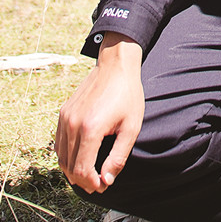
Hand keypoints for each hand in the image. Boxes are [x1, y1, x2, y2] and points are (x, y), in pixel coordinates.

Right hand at [55, 35, 143, 193]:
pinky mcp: (63, 112)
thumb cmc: (127, 94)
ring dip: (73, 170)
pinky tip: (80, 157)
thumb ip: (118, 157)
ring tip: (90, 173)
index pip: (82, 170)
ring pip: (61, 157)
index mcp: (90, 129)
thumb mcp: (131, 127)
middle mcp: (73, 124)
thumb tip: (106, 180)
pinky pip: (59, 143)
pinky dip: (66, 155)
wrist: (116, 65)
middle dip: (83, 180)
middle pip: (69, 167)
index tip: (103, 185)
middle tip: (98, 182)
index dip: (91, 183)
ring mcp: (65, 117)